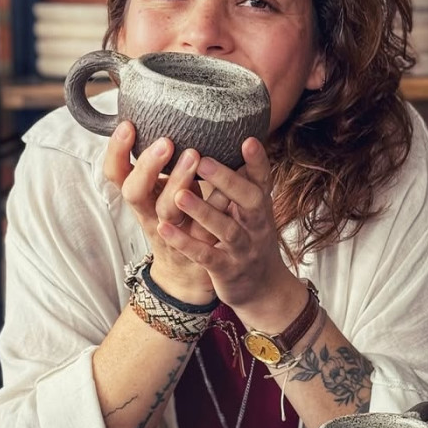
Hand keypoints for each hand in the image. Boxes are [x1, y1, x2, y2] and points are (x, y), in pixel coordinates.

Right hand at [104, 121, 225, 303]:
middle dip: (147, 165)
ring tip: (196, 155)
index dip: (116, 152)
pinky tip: (227, 190)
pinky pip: (202, 228)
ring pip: (167, 210)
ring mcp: (172, 232)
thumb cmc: (177, 219)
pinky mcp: (196, 248)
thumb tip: (175, 109)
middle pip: (135, 191)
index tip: (127, 125)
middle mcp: (149, 214)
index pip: (115, 173)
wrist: (189, 274)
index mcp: (140, 196)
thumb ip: (165, 161)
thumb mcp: (162, 190)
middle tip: (166, 142)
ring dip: (178, 182)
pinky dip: (214, 208)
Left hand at [157, 136, 295, 314]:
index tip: (248, 140)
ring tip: (179, 194)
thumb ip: (240, 181)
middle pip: (247, 199)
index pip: (262, 178)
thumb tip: (226, 139)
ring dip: (203, 211)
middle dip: (226, 180)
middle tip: (202, 159)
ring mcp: (242, 248)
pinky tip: (165, 229)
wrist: (262, 287)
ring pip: (226, 228)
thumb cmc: (250, 237)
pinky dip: (186, 242)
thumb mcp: (252, 210)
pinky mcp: (226, 269)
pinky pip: (206, 255)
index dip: (258, 161)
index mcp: (259, 205)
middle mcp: (256, 224)